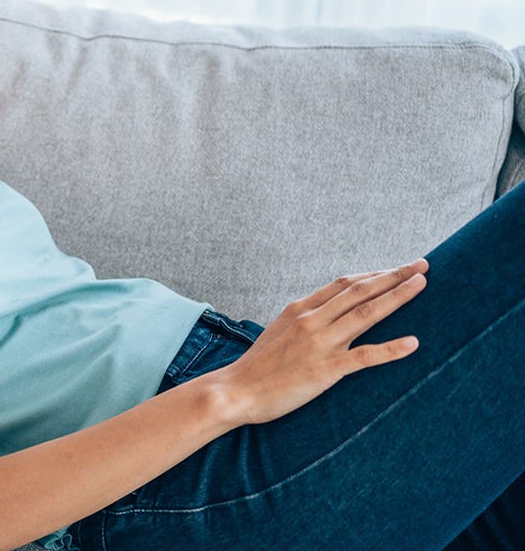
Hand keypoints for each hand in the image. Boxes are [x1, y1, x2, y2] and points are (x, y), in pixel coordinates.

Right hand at [208, 258, 426, 425]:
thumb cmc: (258, 366)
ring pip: (365, 313)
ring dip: (397, 297)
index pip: (343, 283)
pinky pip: (364, 356)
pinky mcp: (325, 370)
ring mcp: (319, 344)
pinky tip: (413, 343)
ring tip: (421, 285)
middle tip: (422, 266)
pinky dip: (391, 348)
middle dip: (394, 276)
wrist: (235, 391)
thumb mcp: (278, 331)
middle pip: (359, 291)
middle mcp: (311, 320)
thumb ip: (303, 320)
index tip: (397, 269)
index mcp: (299, 309)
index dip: (374, 274)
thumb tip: (327, 314)